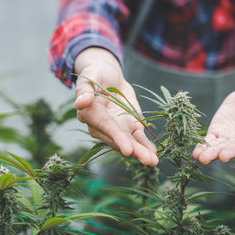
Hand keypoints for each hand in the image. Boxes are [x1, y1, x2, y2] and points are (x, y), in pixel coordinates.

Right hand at [74, 47, 157, 165]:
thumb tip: (80, 103)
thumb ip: (85, 89)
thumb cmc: (96, 73)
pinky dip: (146, 146)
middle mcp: (102, 126)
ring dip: (141, 152)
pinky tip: (154, 154)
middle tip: (146, 159)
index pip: (105, 127)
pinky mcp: (129, 126)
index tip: (127, 149)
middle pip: (118, 139)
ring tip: (153, 161)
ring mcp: (117, 128)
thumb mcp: (90, 75)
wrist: (108, 75)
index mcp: (90, 114)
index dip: (117, 138)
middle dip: (133, 150)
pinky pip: (138, 137)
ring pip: (129, 142)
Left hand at [192, 73, 234, 163]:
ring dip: (208, 152)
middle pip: (229, 148)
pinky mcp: (220, 130)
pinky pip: (211, 139)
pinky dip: (203, 145)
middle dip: (216, 153)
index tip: (224, 155)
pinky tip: (195, 151)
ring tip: (198, 157)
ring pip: (218, 146)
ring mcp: (231, 136)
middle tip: (205, 158)